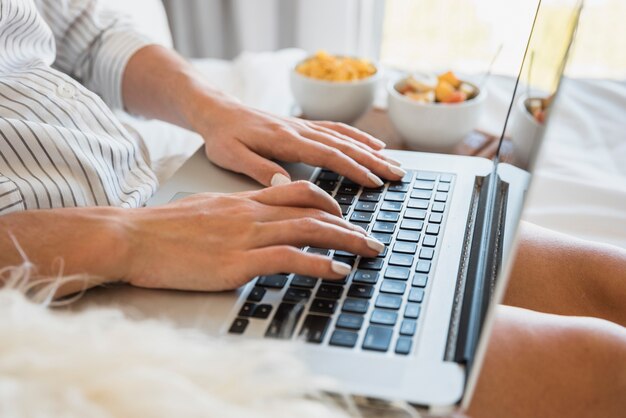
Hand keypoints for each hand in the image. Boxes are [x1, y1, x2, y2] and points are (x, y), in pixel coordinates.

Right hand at [121, 181, 384, 291]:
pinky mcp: (238, 261)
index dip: (328, 200)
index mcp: (245, 201)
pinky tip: (337, 272)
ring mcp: (247, 236)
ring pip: (310, 229)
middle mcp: (252, 213)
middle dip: (350, 224)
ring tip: (369, 250)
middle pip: (314, 209)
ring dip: (347, 241)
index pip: (298, 190)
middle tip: (372, 238)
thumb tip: (250, 222)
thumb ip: (234, 212)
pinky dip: (319, 264)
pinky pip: (290, 258)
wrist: (132, 237)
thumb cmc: (163, 228)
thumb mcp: (205, 210)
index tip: (344, 213)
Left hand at [188, 98, 405, 187]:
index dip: (353, 168)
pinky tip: (372, 145)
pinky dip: (357, 137)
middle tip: (398, 175)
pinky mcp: (303, 126)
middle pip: (344, 145)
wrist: (216, 111)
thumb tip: (284, 184)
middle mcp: (299, 130)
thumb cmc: (221, 136)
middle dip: (374, 160)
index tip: (374, 182)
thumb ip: (257, 168)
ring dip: (371, 150)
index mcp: (285, 140)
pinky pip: (336, 129)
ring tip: (394, 163)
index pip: (327, 154)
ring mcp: (303, 126)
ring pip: (345, 136)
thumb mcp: (230, 155)